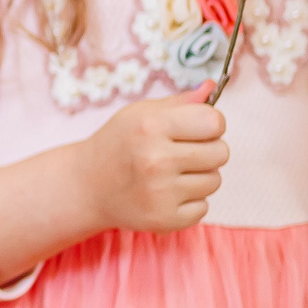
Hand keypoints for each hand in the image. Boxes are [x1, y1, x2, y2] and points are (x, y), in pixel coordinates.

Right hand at [79, 87, 228, 234]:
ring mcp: (160, 193)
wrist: (86, 186)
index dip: (210, 125)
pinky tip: (165, 195)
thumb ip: (179, 103)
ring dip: (198, 177)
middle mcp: (155, 160)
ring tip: (169, 175)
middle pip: (221, 152)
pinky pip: (204, 207)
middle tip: (180, 154)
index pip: (215, 122)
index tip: (195, 129)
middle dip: (207, 151)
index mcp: (151, 127)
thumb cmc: (117, 144)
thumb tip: (212, 88)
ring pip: (214, 181)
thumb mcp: (139, 114)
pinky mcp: (164, 219)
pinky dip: (189, 202)